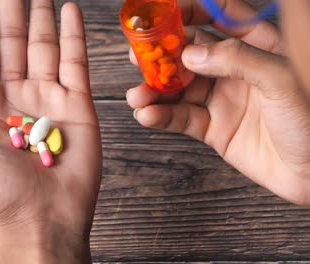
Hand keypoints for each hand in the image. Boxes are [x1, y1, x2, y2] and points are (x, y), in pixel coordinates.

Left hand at [0, 0, 101, 262]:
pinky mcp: (77, 105)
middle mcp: (14, 95)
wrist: (39, 218)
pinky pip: (75, 62)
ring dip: (42, 16)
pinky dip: (74, 35)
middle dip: (12, 10)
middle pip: (12, 41)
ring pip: (44, 46)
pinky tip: (70, 11)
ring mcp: (47, 98)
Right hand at [127, 0, 309, 204]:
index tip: (161, 14)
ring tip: (137, 93)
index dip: (189, 11)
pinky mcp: (214, 128)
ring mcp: (222, 99)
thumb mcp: (281, 80)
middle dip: (161, 53)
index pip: (218, 16)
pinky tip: (147, 114)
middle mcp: (235, 69)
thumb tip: (191, 55)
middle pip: (190, 52)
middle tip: (137, 55)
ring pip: (179, 87)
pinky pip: (181, 118)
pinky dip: (161, 116)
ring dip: (154, 89)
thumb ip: (237, 60)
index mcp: (257, 45)